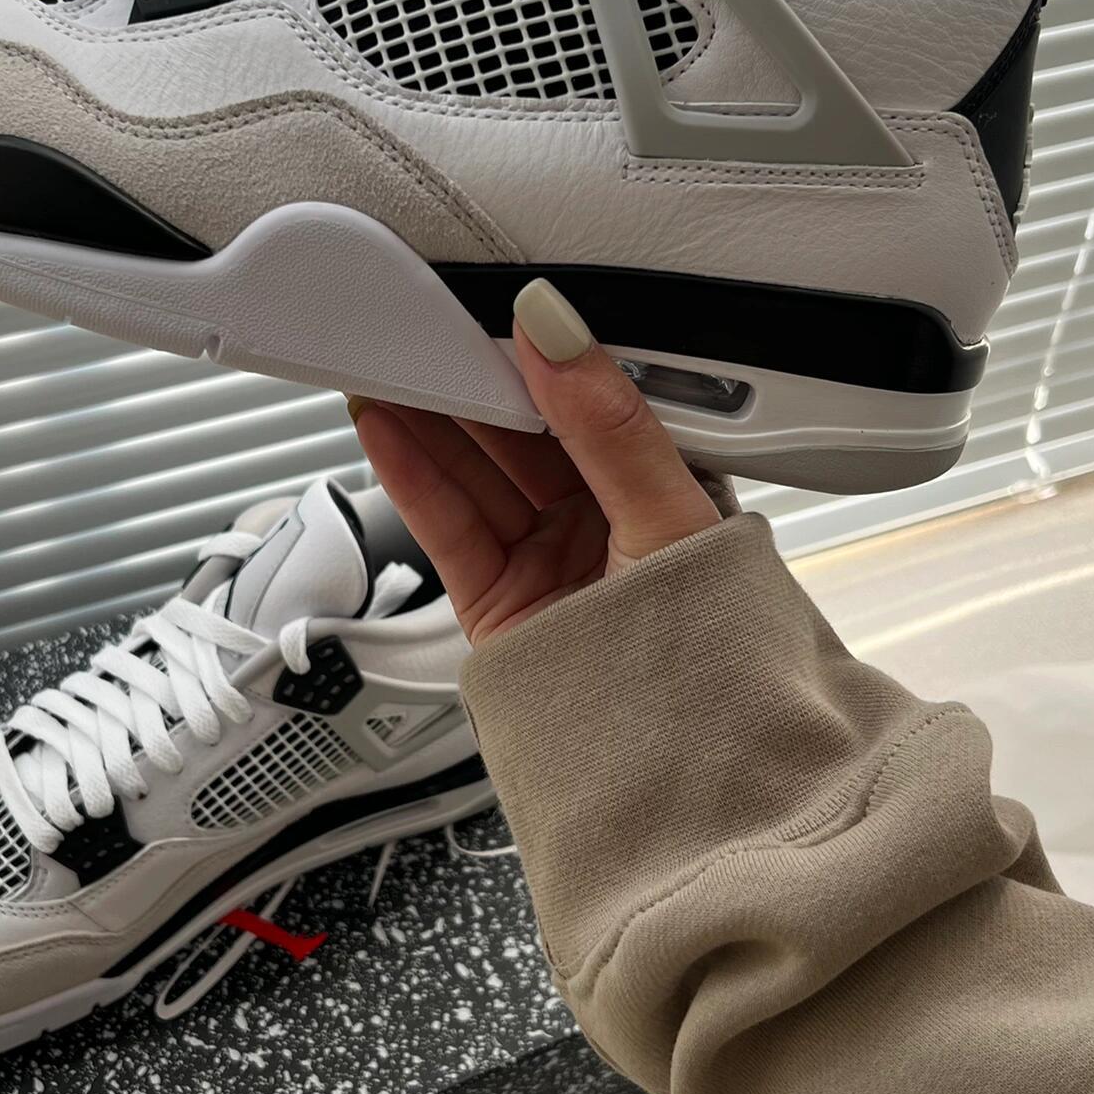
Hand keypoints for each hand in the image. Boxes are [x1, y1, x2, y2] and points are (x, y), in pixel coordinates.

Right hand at [349, 278, 722, 645]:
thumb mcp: (668, 520)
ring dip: (428, 415)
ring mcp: (546, 561)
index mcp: (660, 488)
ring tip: (387, 361)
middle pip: (519, 435)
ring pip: (475, 472)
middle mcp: (601, 521)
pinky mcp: (497, 600)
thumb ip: (610, 425)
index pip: (585, 404)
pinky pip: (447, 523)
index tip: (493, 311)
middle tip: (424, 327)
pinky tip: (383, 424)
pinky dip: (410, 473)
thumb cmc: (710, 656)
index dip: (536, 359)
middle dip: (470, 380)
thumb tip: (561, 334)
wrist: (690, 782)